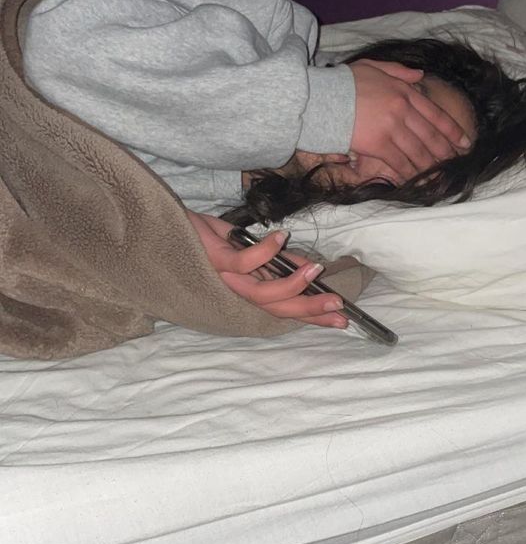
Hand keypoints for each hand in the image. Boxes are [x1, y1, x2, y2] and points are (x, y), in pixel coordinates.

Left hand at [187, 212, 347, 328]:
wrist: (167, 225)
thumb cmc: (205, 237)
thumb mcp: (247, 249)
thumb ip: (275, 260)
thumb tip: (308, 267)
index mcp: (245, 290)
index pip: (282, 309)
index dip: (311, 317)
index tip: (340, 318)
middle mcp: (236, 291)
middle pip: (276, 308)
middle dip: (309, 309)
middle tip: (337, 306)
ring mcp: (225, 278)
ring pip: (262, 294)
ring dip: (292, 283)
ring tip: (315, 270)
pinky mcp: (216, 260)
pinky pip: (244, 262)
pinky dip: (266, 251)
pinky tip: (282, 238)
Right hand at [349, 59, 471, 180]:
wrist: (322, 97)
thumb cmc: (344, 82)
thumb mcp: (374, 67)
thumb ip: (399, 72)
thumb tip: (420, 75)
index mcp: (404, 91)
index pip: (436, 114)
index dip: (453, 130)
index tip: (464, 142)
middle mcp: (402, 110)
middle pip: (431, 135)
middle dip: (445, 151)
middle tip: (455, 163)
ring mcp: (391, 128)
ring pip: (418, 151)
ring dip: (430, 165)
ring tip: (439, 175)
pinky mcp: (378, 144)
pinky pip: (399, 162)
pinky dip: (409, 172)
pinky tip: (415, 179)